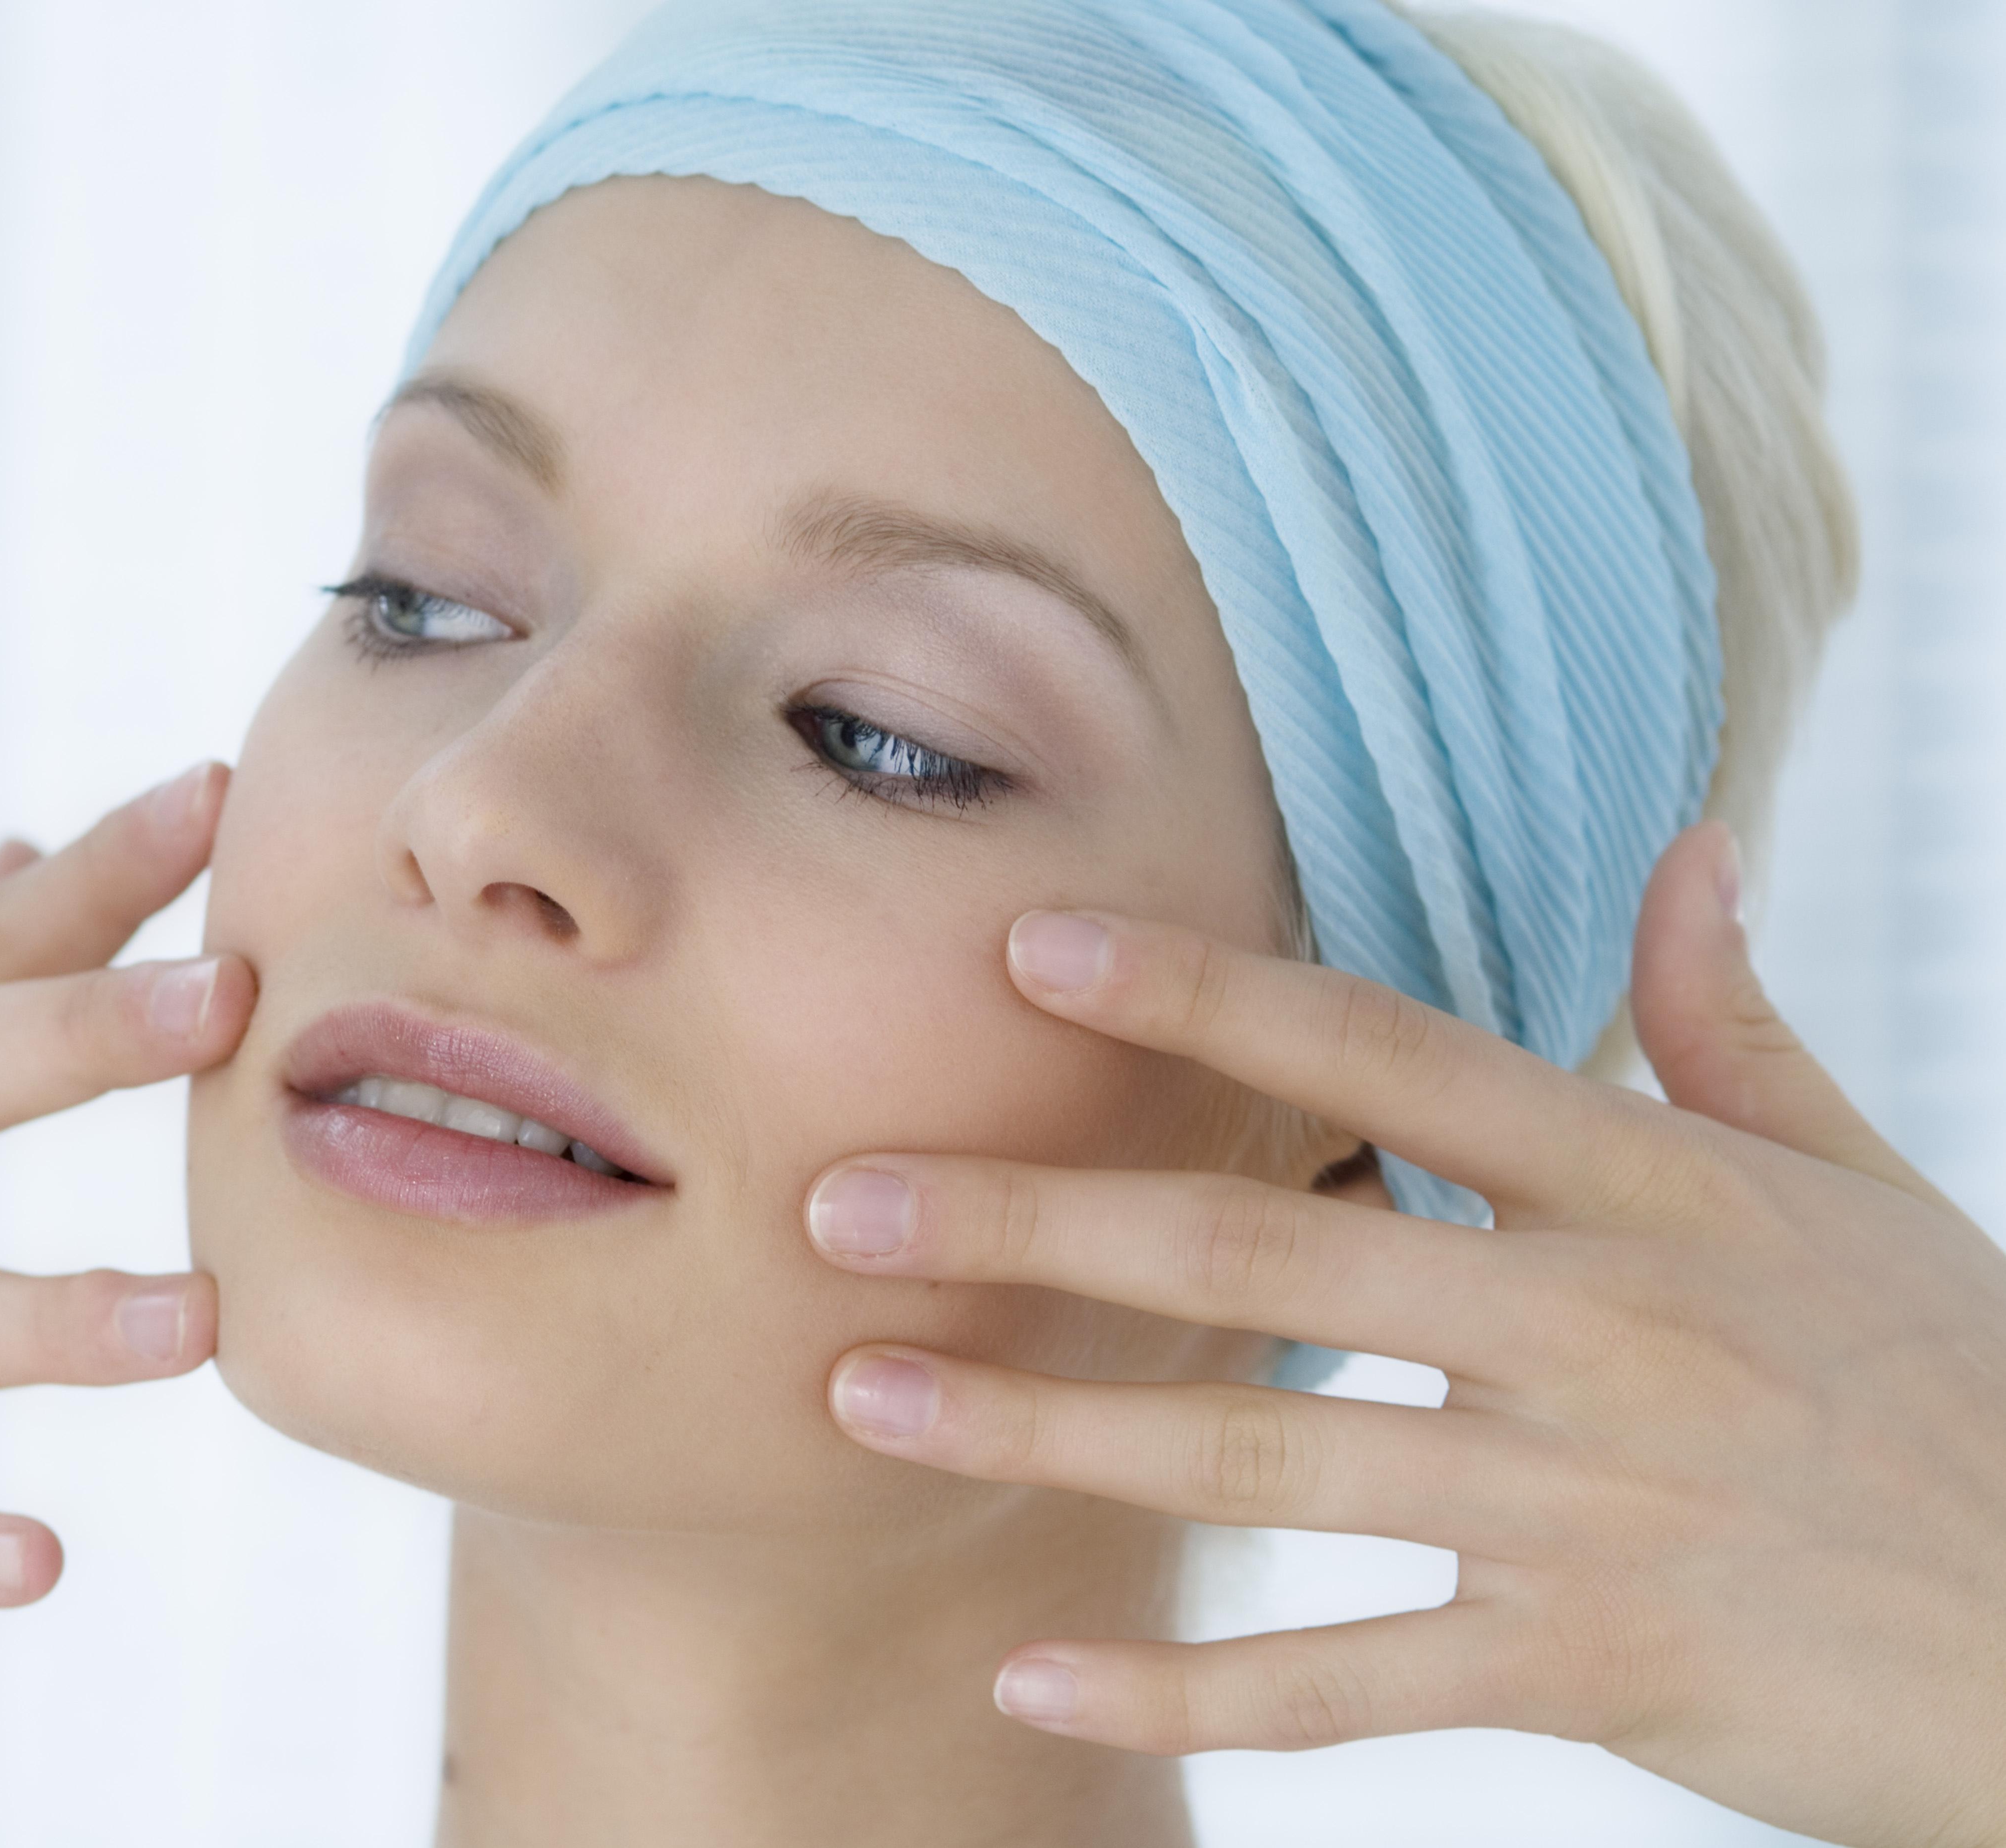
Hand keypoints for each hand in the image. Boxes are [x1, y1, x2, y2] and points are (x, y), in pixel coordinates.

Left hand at [805, 822, 2005, 1847]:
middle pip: (1269, 1251)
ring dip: (1053, 1430)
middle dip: (1042, 1222)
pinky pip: (1352, 1681)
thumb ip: (1732, 1027)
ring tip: (871, 1402)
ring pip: (1271, 1454)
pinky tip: (1029, 1677)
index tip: (1026, 949)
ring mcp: (1594, 1502)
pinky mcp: (1598, 1666)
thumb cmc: (1962, 1397)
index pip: (1386, 1057)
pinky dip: (1188, 1691)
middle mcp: (1599, 1325)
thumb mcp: (1856, 1189)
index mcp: (1652, 1191)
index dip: (1203, 997)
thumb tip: (1682, 846)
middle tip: (840, 1202)